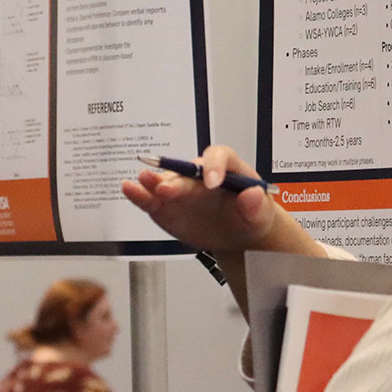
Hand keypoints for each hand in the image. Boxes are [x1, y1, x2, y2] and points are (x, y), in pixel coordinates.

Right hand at [120, 145, 285, 254]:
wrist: (237, 235)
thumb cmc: (250, 217)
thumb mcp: (261, 213)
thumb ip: (257, 204)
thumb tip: (253, 195)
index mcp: (226, 167)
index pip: (219, 156)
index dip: (214, 166)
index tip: (213, 183)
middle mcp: (199, 174)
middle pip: (186, 170)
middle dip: (177, 180)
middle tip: (168, 190)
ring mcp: (181, 190)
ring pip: (165, 181)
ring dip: (153, 182)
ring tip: (142, 182)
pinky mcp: (166, 207)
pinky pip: (152, 200)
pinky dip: (140, 195)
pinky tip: (129, 189)